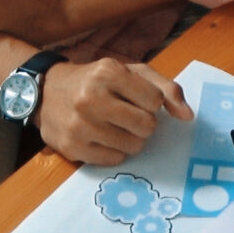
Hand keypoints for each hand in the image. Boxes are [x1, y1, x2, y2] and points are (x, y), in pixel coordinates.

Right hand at [34, 58, 193, 166]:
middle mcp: (91, 98)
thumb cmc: (96, 81)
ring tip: (114, 126)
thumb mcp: (131, 72)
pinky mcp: (71, 148)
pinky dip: (114, 151)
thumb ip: (166, 89)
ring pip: (133, 146)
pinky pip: (114, 160)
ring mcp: (79, 125)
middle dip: (144, 124)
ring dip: (130, 139)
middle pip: (146, 126)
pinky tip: (101, 137)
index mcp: (108, 72)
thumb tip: (188, 116)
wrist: (45, 92)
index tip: (136, 98)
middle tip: (128, 116)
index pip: (155, 101)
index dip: (151, 102)